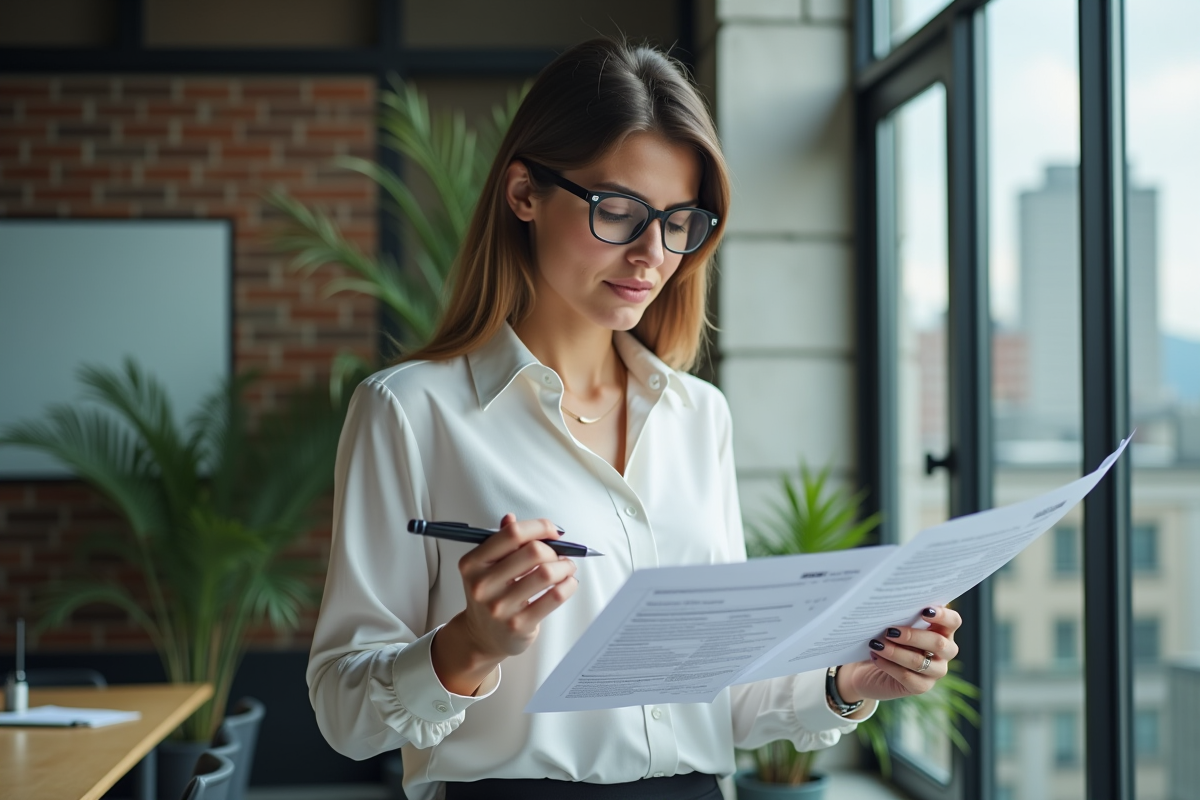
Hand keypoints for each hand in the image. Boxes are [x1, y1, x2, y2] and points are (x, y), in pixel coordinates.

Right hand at [431, 513, 578, 694]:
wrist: (482, 636)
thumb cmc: (491, 594)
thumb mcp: (486, 566)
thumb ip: (500, 541)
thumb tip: (512, 518)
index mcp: (473, 563)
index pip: (512, 534)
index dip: (539, 527)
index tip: (552, 531)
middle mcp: (483, 584)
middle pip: (533, 552)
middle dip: (554, 550)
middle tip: (559, 554)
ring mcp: (500, 607)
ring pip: (547, 574)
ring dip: (565, 566)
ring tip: (567, 568)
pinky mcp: (519, 625)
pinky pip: (554, 597)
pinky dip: (569, 585)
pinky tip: (568, 583)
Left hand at [837, 606, 961, 702]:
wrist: (869, 668)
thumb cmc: (886, 638)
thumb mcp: (895, 624)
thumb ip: (902, 616)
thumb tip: (893, 606)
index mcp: (942, 630)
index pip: (953, 621)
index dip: (943, 615)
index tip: (924, 611)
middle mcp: (944, 652)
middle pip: (938, 643)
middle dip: (912, 636)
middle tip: (890, 631)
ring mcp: (935, 671)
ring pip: (920, 662)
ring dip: (896, 652)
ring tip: (876, 644)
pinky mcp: (922, 687)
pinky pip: (908, 677)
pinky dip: (889, 666)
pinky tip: (876, 657)